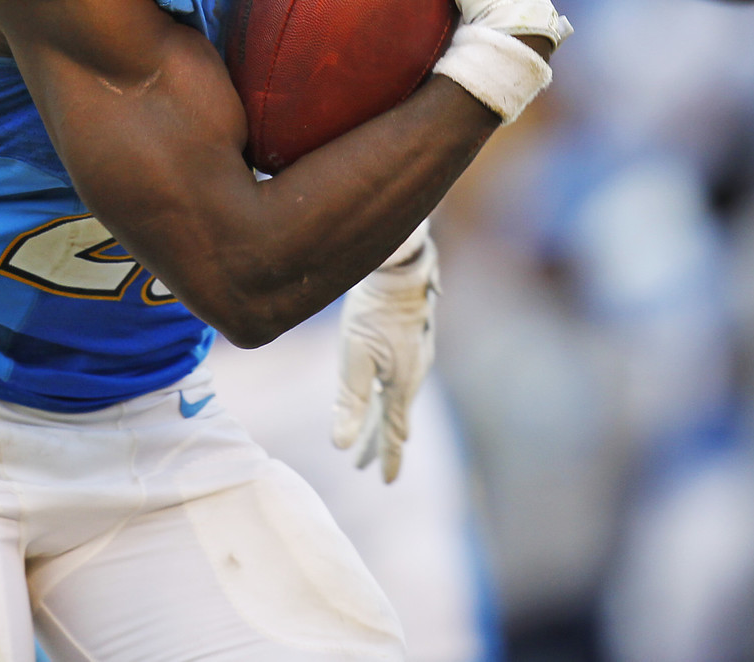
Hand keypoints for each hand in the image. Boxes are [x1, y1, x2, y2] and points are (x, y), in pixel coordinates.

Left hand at [332, 222, 439, 482]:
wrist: (398, 270)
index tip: (385, 481)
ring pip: (394, 399)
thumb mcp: (354, 359)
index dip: (387, 458)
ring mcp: (414, 359)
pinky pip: (397, 381)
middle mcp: (413, 376)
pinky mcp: (409, 343)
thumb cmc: (373, 313)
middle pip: (392, 419)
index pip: (393, 433)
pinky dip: (386, 397)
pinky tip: (381, 391)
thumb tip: (339, 446)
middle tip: (361, 465)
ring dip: (379, 420)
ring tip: (367, 435)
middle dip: (375, 443)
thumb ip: (348, 402)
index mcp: (401, 386)